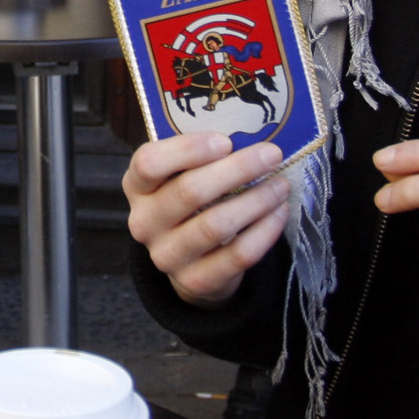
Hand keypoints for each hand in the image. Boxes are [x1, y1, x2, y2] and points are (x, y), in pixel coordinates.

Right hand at [123, 132, 293, 307]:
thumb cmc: (189, 205)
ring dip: (256, 201)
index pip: (148, 163)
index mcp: (137, 188)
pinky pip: (236, 255)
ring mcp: (167, 256)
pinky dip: (264, 231)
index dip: (187, 149)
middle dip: (237, 169)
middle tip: (271, 154)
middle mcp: (144, 222)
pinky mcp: (195, 280)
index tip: (226, 141)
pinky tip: (279, 213)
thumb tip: (251, 139)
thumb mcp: (179, 177)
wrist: (189, 262)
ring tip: (280, 185)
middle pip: (189, 191)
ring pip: (216, 225)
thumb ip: (200, 158)